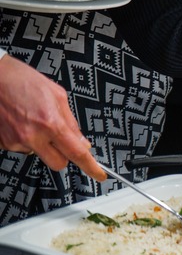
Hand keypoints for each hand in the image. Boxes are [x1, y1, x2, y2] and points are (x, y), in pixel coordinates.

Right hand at [0, 55, 105, 180]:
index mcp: (50, 123)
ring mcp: (15, 141)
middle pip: (58, 163)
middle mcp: (32, 136)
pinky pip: (22, 148)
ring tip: (33, 120)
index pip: (76, 153)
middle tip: (61, 139)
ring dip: (41, 143)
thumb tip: (82, 142)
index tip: (98, 174)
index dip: (90, 167)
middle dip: (64, 155)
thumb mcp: (57, 95)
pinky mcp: (3, 143)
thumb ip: (71, 122)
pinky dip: (26, 138)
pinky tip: (21, 121)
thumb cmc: (22, 80)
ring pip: (39, 155)